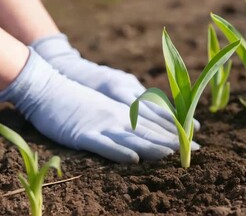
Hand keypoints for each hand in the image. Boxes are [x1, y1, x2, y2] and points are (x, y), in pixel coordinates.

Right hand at [0, 49, 199, 162]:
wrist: (48, 87)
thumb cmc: (78, 97)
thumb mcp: (106, 103)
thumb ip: (125, 112)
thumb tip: (143, 121)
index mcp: (124, 111)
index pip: (154, 122)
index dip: (176, 131)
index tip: (197, 138)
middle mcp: (117, 117)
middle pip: (149, 130)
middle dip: (174, 140)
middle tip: (198, 149)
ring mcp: (101, 125)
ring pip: (131, 137)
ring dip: (153, 146)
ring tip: (172, 153)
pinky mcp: (82, 134)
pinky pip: (103, 145)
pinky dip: (118, 151)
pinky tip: (133, 158)